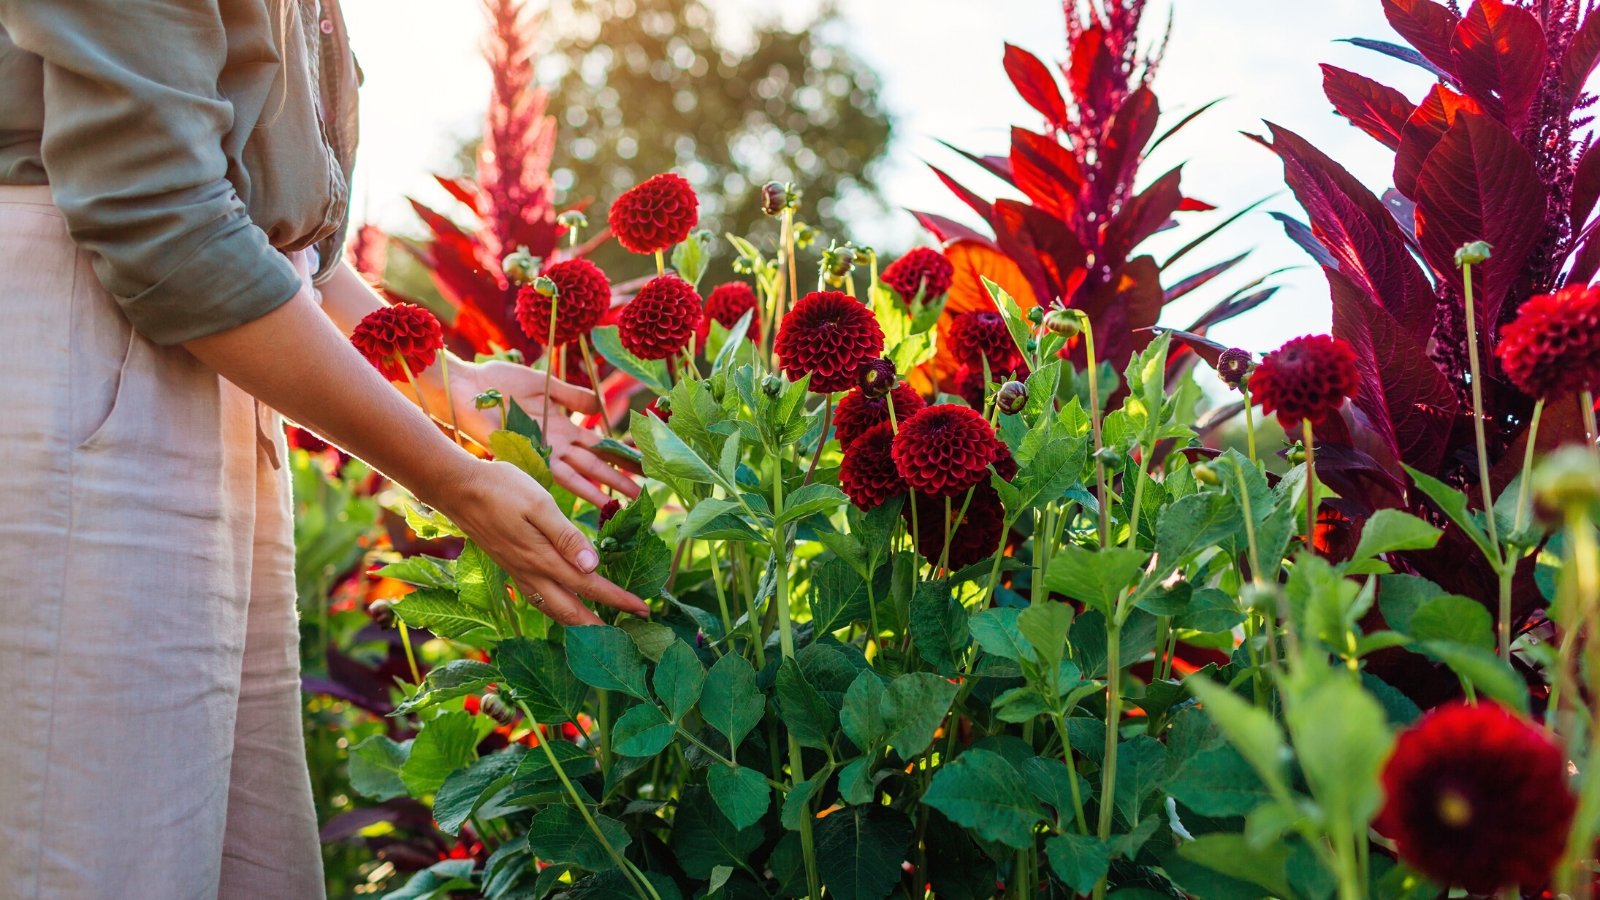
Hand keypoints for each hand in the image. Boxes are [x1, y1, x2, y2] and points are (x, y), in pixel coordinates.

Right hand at [437, 458, 648, 625]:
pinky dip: (557, 611)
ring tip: (599, 630)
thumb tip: (592, 565)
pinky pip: (538, 600)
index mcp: (543, 559)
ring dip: (578, 623)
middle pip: (571, 611)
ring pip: (553, 610)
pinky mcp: (510, 568)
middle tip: (626, 634)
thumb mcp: (539, 503)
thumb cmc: (501, 488)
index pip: (590, 587)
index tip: (643, 610)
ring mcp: (518, 573)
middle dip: (600, 625)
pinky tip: (563, 607)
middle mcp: (531, 573)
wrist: (457, 489)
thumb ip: (566, 536)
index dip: (618, 600)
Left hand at [451, 359, 640, 506]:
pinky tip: (589, 499)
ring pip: (578, 475)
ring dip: (598, 490)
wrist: (466, 388)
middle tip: (640, 493)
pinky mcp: (526, 455)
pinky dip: (573, 488)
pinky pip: (554, 475)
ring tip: (619, 504)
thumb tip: (600, 404)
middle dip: (616, 478)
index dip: (618, 454)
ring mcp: (542, 451)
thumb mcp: (544, 384)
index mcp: (562, 425)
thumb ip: (571, 395)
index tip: (641, 464)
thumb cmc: (499, 382)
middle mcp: (555, 443)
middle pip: (592, 464)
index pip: (598, 444)